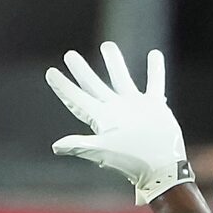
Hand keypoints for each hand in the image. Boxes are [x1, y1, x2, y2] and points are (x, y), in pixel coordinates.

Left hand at [45, 41, 190, 203]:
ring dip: (115, 63)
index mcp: (101, 118)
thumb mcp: (105, 150)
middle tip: (70, 55)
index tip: (51, 72)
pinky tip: (154, 54)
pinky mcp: (154, 106)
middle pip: (93, 86)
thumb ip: (81, 145)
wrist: (161, 167)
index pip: (76, 99)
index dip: (63, 87)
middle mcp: (115, 110)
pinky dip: (155, 70)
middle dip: (81, 71)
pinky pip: (155, 83)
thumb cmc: (131, 161)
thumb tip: (56, 147)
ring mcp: (134, 107)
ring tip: (107, 45)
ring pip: (121, 79)